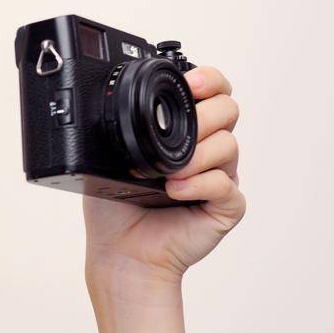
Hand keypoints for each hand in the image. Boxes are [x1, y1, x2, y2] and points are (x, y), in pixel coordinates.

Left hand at [82, 66, 246, 285]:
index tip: (192, 83)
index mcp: (185, 133)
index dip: (210, 80)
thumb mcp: (109, 158)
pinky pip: (227, 186)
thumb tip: (104, 101)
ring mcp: (220, 178)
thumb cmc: (115, 208)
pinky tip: (175, 191)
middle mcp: (208, 151)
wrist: (120, 252)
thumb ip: (119, 128)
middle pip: (229, 110)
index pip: (214, 92)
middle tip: (177, 137)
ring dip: (198, 155)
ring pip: (229, 145)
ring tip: (168, 173)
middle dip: (204, 116)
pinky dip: (200, 184)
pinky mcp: (226, 208)